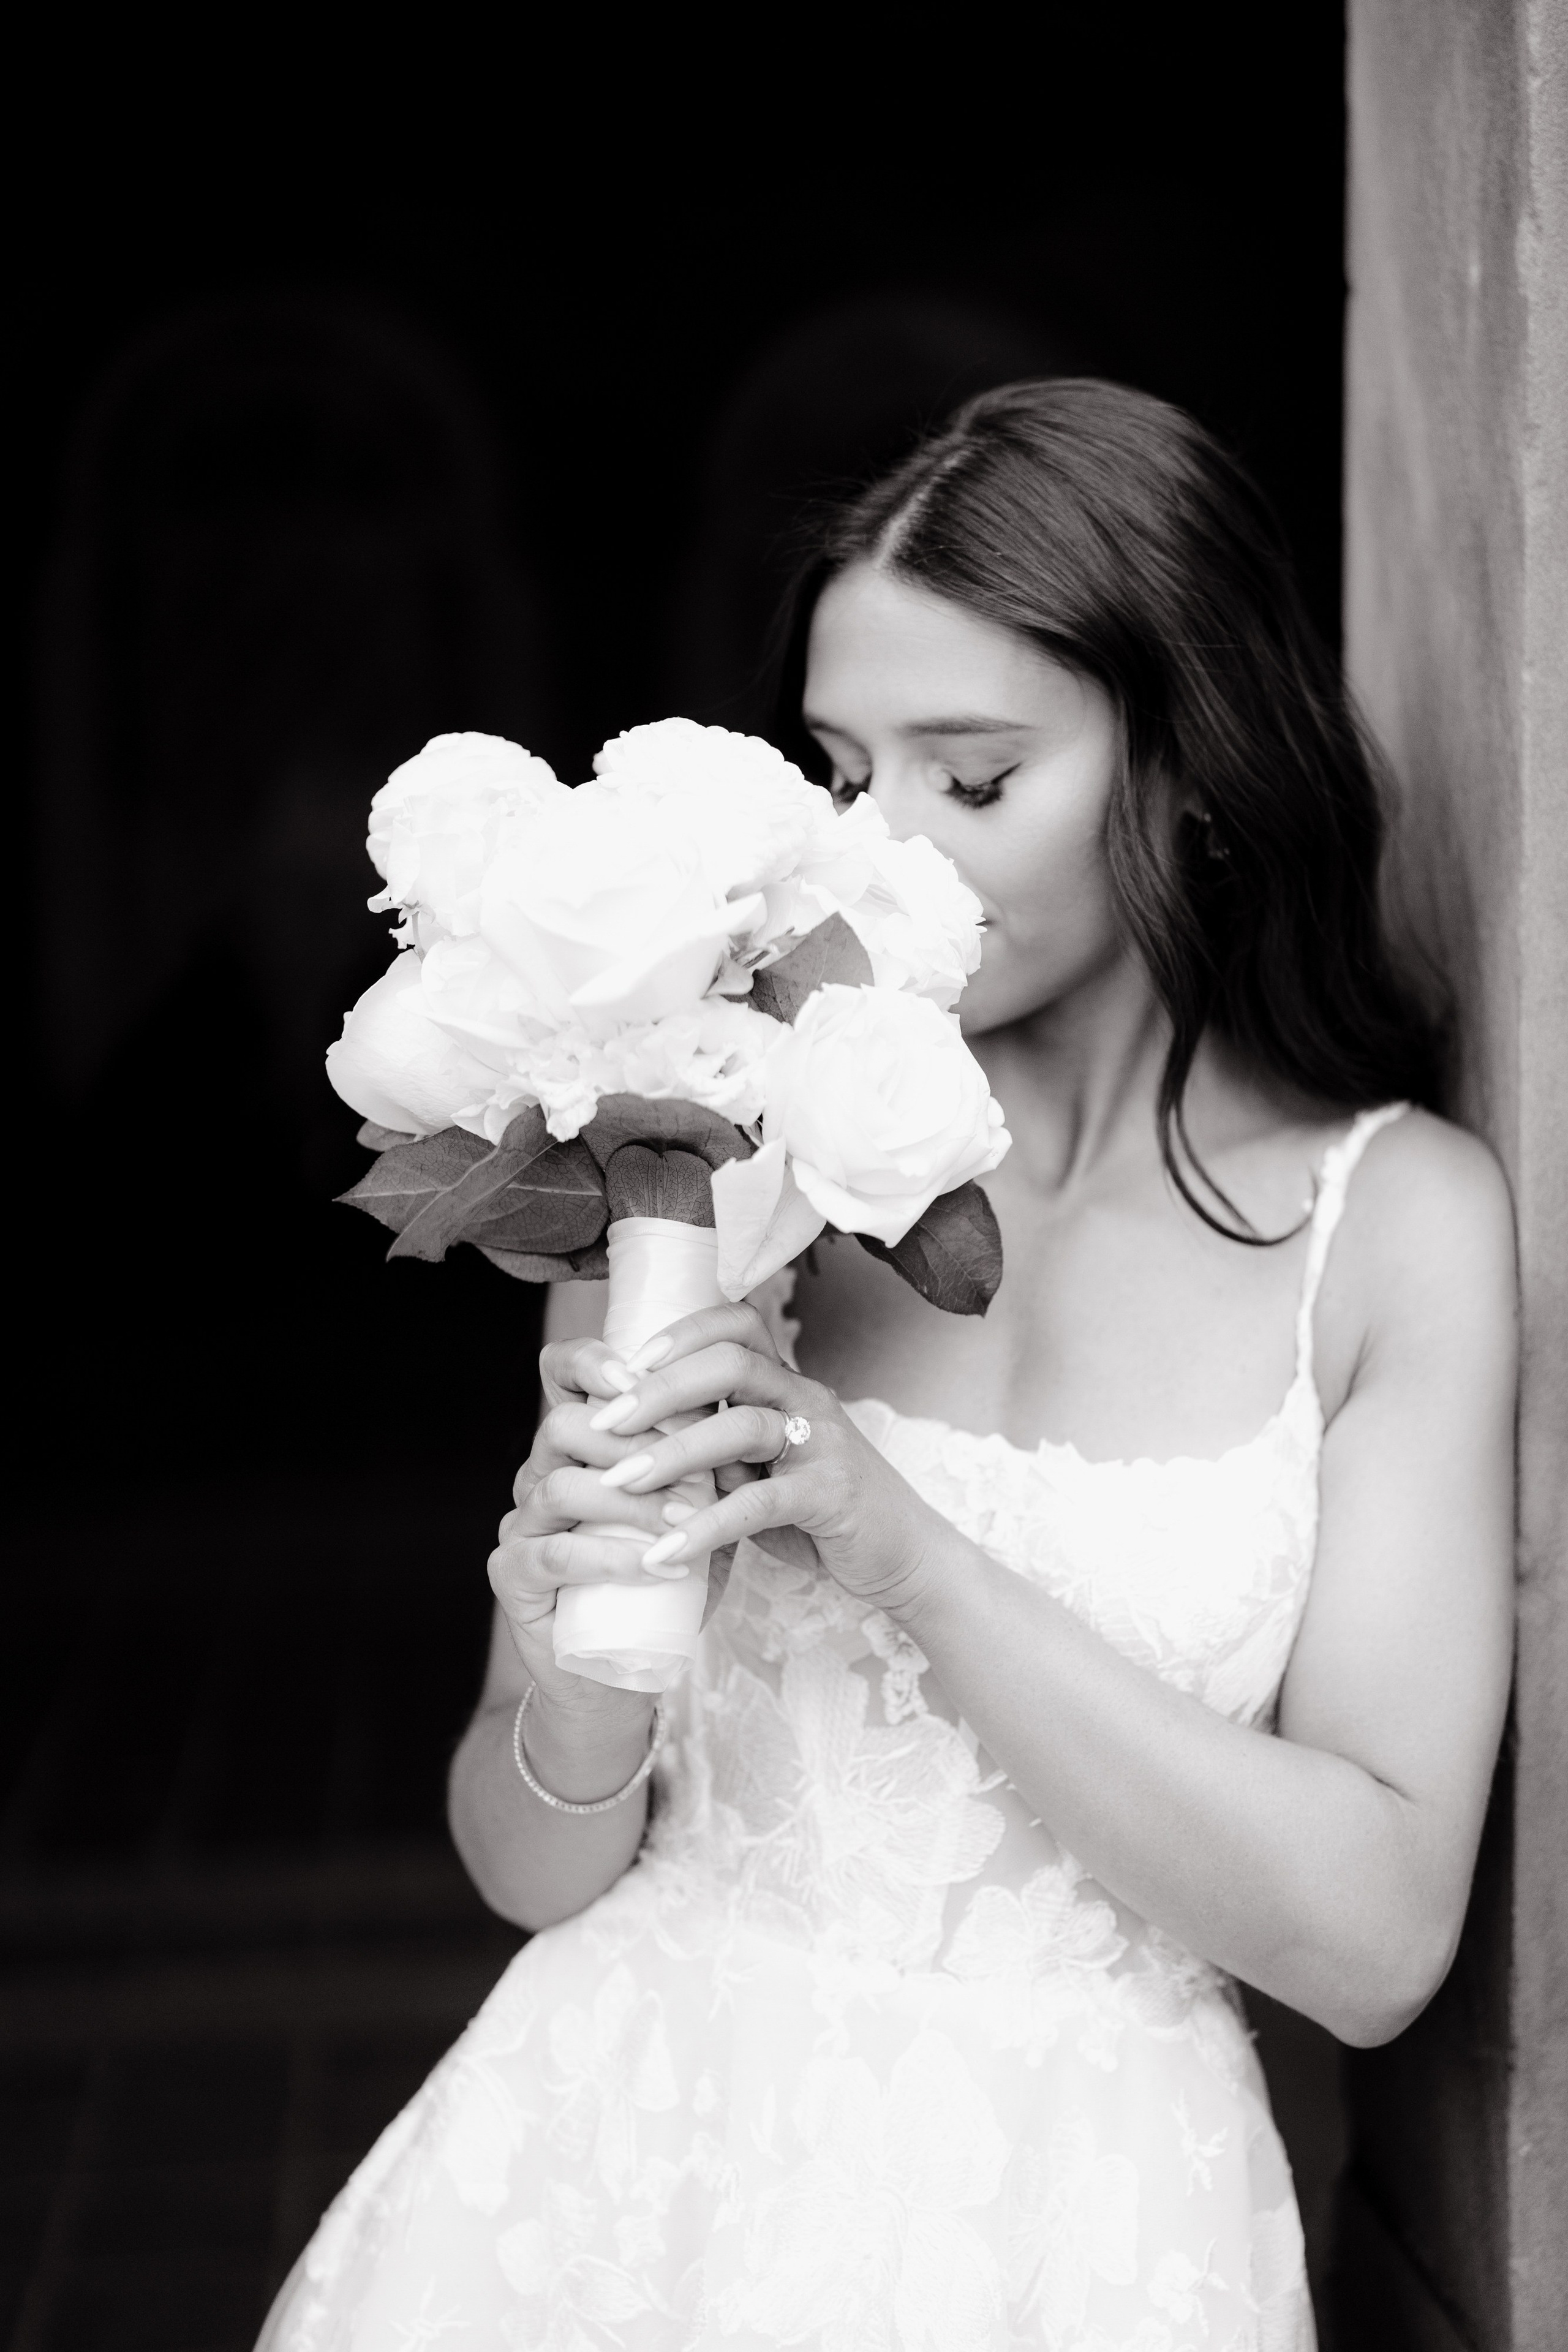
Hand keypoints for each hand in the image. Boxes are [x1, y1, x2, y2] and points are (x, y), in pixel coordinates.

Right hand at [488, 1331, 711, 1727]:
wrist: (620, 1670)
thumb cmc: (661, 1584)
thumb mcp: (695, 1517)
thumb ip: (713, 1470)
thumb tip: (755, 1422)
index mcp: (573, 1447)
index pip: (559, 1377)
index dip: (590, 1363)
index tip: (640, 1374)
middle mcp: (537, 1476)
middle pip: (561, 1425)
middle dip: (633, 1440)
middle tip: (697, 1467)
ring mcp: (520, 1526)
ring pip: (559, 1487)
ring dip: (631, 1502)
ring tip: (686, 1524)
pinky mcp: (512, 1576)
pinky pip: (554, 1555)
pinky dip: (610, 1559)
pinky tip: (657, 1568)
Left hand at [580, 1303, 953, 1613]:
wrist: (903, 1556)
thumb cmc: (821, 1513)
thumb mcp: (761, 1471)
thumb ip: (714, 1451)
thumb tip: (637, 1442)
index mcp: (788, 1384)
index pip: (735, 1326)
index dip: (679, 1334)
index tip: (626, 1366)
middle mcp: (807, 1399)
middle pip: (731, 1363)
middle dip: (660, 1389)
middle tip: (604, 1422)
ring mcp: (823, 1443)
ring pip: (742, 1426)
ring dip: (673, 1453)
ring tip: (618, 1482)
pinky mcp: (831, 1495)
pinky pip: (759, 1503)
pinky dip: (706, 1526)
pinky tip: (665, 1550)